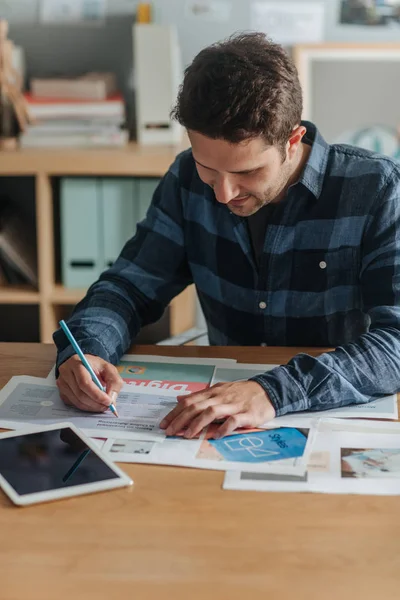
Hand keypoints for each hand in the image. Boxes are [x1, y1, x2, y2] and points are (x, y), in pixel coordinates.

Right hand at [57, 354, 122, 412]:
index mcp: (77, 363)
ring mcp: (62, 384)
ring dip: (92, 407)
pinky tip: (94, 404)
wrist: (84, 365)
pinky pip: (74, 404)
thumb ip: (114, 382)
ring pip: (77, 401)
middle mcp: (66, 373)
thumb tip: (111, 399)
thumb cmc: (97, 367)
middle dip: (96, 403)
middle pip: (80, 393)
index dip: (96, 394)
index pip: (84, 382)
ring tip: (103, 406)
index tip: (108, 401)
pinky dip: (86, 407)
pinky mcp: (62, 393)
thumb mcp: (109, 369)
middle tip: (107, 406)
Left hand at [159, 380, 275, 438]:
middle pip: (196, 407)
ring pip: (211, 412)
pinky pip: (233, 420)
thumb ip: (200, 396)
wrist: (269, 390)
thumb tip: (180, 399)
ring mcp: (234, 405)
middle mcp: (221, 397)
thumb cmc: (243, 392)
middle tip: (170, 431)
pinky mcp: (247, 414)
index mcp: (214, 392)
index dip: (175, 412)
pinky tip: (216, 435)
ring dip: (197, 424)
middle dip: (180, 419)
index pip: (190, 401)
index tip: (164, 423)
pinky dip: (223, 428)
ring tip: (187, 435)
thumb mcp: (220, 390)